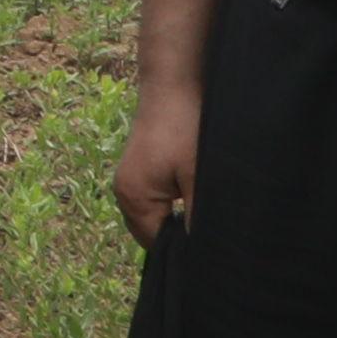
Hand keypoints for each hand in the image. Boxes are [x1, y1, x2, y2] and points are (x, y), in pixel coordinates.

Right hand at [113, 78, 198, 241]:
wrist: (172, 86)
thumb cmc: (184, 130)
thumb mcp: (198, 177)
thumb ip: (198, 216)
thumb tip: (207, 249)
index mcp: (134, 199)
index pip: (156, 244)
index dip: (181, 251)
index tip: (211, 250)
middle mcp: (124, 193)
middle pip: (150, 233)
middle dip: (176, 238)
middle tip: (212, 237)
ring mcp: (129, 180)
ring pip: (152, 217)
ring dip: (174, 220)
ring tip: (203, 218)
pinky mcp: (138, 169)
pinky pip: (152, 200)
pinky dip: (170, 206)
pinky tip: (192, 199)